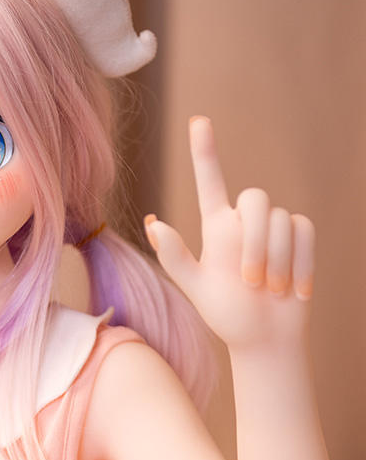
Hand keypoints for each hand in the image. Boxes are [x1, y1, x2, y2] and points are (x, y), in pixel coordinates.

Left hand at [144, 117, 314, 349]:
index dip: (206, 152)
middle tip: (250, 281)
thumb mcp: (196, 288)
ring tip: (270, 291)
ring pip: (282, 220)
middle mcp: (244, 222)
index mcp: (215, 227)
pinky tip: (294, 292)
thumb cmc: (227, 315)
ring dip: (276, 259)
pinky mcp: (300, 239)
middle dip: (256, 240)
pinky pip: (305, 232)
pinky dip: (300, 263)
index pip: (210, 181)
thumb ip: (174, 257)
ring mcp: (274, 230)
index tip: (199, 120)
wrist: (264, 339)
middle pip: (257, 198)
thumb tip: (153, 222)